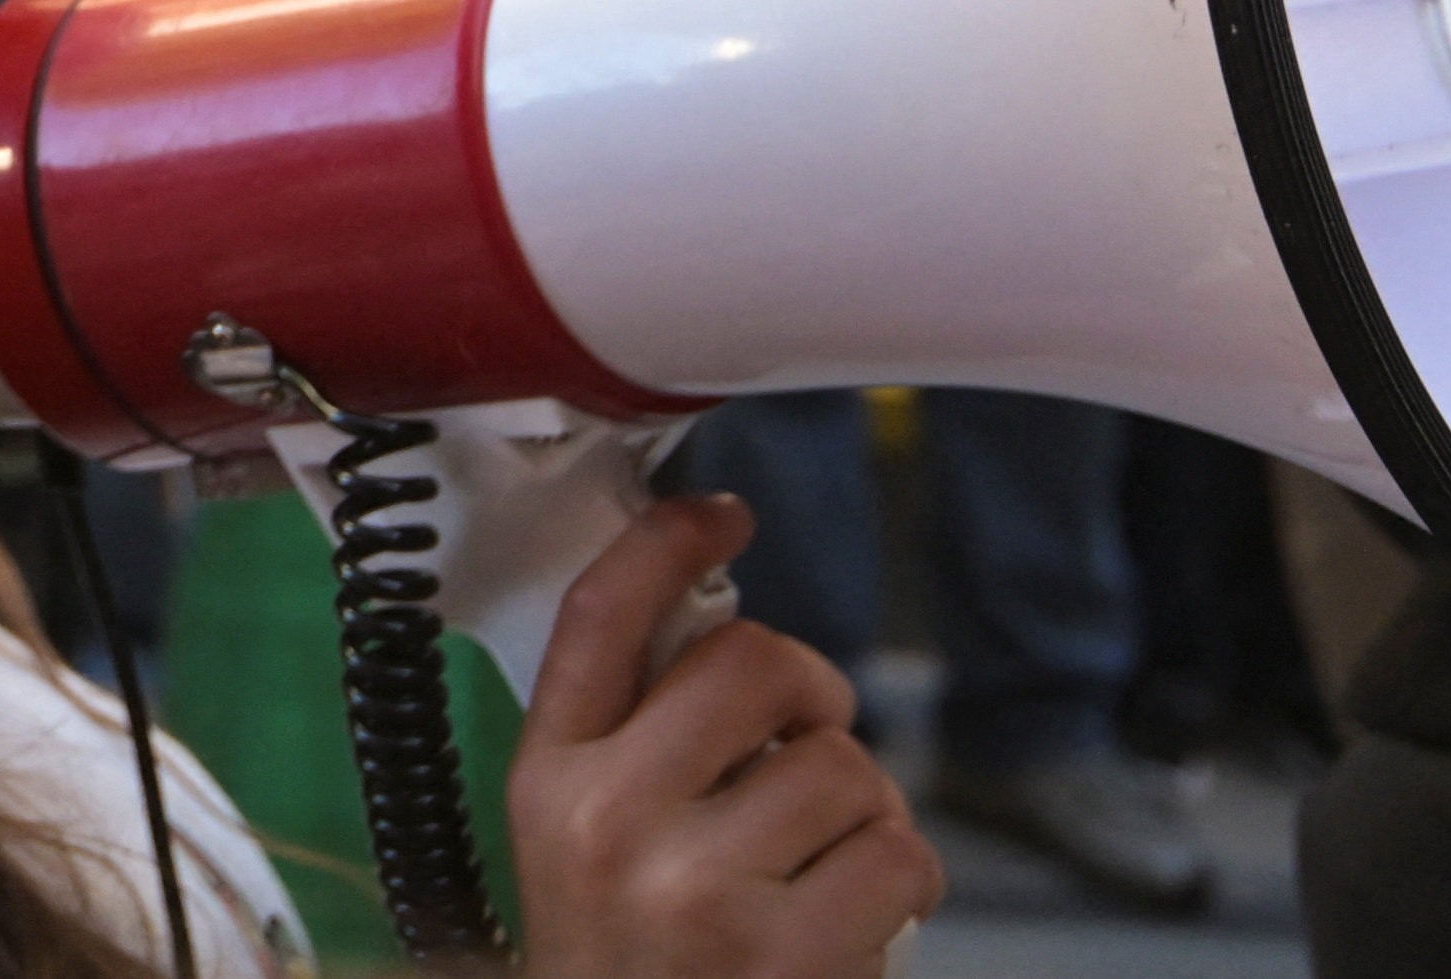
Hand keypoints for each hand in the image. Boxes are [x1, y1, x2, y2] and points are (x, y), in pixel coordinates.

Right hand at [510, 497, 944, 978]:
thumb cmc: (627, 963)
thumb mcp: (576, 844)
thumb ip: (629, 742)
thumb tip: (725, 632)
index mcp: (547, 779)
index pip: (601, 616)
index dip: (668, 543)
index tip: (721, 517)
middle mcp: (609, 822)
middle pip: (754, 662)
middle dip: (812, 689)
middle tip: (810, 735)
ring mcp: (700, 891)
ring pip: (845, 765)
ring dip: (862, 800)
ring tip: (825, 855)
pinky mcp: (792, 955)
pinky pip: (899, 851)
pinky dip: (902, 872)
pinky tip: (858, 911)